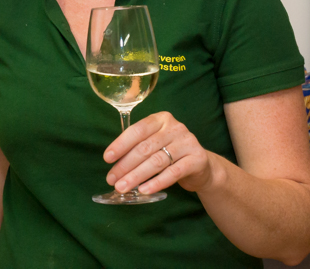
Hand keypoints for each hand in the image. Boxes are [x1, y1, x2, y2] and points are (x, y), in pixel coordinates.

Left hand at [103, 111, 217, 195]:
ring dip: (136, 176)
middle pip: (145, 148)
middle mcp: (175, 127)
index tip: (107, 158)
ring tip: (122, 187)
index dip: (121, 144)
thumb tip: (113, 162)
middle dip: (125, 165)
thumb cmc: (171, 153)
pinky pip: (173, 173)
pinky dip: (156, 183)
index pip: (137, 130)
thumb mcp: (155, 143)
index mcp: (161, 119)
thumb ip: (138, 146)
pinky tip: (144, 190)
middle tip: (112, 179)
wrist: (202, 165)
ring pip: (157, 161)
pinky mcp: (197, 159)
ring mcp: (188, 142)